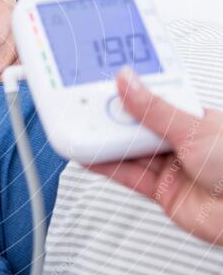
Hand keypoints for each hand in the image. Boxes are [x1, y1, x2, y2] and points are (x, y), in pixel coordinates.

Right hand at [88, 68, 222, 245]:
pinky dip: (107, 167)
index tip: (104, 83)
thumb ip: (154, 110)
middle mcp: (181, 142)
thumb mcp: (193, 128)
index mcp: (194, 118)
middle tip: (86, 106)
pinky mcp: (162, 192)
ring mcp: (171, 167)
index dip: (129, 93)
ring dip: (106, 142)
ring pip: (130, 151)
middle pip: (137, 126)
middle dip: (112, 118)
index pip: (154, 100)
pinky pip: (129, 176)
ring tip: (81, 129)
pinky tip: (90, 156)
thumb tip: (128, 83)